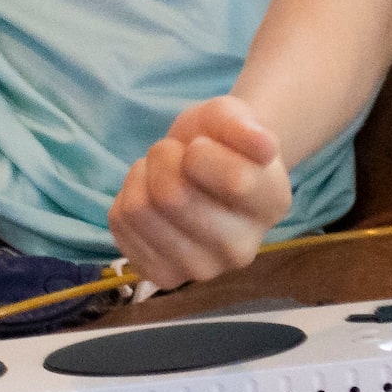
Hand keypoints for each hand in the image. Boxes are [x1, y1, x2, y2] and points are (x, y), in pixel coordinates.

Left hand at [108, 95, 292, 291]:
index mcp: (272, 205)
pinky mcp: (162, 275)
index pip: (234, 181)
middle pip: (173, 197)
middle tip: (175, 155)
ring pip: (139, 210)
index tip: (202, 145)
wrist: (200, 170)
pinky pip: (119, 224)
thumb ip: (242, 125)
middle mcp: (242, 250)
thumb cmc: (219, 142)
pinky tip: (150, 199)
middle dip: (163, 158)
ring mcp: (202, 270)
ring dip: (142, 176)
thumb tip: (262, 144)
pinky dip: (125, 197)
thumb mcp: (230, 116)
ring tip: (161, 173)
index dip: (203, 151)